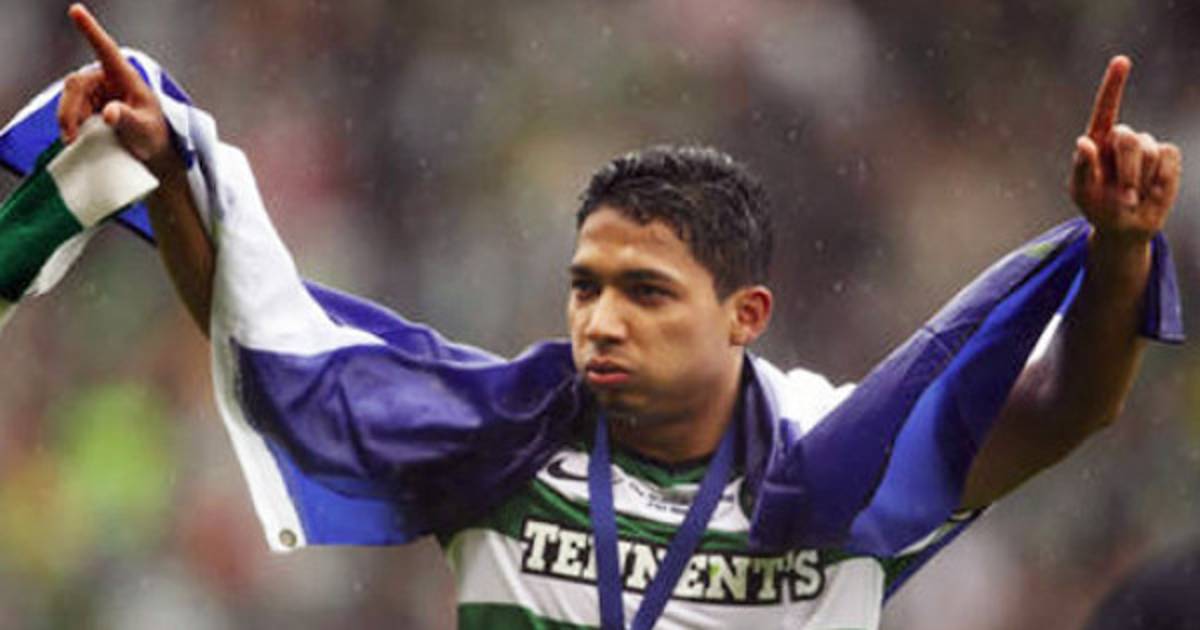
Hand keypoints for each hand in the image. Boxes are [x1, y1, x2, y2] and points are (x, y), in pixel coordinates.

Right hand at [56, 4, 175, 176]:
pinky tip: (74, 138)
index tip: (76, 10)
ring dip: (67, 118)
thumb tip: (108, 113)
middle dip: (69, 109)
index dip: (90, 30)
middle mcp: (106, 79)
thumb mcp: (144, 129)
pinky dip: (69, 123)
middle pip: (76, 84)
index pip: (105, 49)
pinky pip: (70, 109)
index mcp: (124, 76)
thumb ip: (128, 119)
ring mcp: (95, 92)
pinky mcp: (87, 105)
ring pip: (69, 97)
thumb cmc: (153, 133)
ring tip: (73, 140)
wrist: (151, 148)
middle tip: (70, 135)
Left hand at [1071, 56, 1181, 244]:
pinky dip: (1159, 180)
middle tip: (1125, 196)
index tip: (1122, 61)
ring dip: (1141, 179)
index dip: (1114, 85)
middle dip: (1128, 169)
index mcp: (1097, 141)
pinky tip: (1150, 191)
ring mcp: (1147, 146)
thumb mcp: (1082, 192)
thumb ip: (1081, 168)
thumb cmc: (1097, 207)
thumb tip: (1084, 142)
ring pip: (1149, 150)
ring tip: (1131, 197)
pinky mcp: (1167, 157)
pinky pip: (1168, 159)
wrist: (1124, 226)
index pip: (1106, 108)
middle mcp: (1122, 139)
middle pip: (1129, 137)